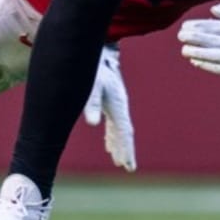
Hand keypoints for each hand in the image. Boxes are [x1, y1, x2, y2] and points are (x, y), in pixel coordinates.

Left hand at [82, 44, 136, 170]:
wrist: (98, 54)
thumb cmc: (95, 70)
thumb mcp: (92, 87)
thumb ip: (92, 104)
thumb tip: (92, 123)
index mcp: (118, 105)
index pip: (125, 132)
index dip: (127, 148)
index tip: (128, 165)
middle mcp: (119, 106)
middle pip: (125, 132)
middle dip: (126, 149)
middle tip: (128, 166)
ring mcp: (115, 104)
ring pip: (119, 128)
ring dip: (119, 143)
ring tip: (119, 160)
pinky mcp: (109, 101)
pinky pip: (114, 122)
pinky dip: (112, 134)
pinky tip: (108, 143)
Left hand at [178, 3, 219, 79]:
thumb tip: (213, 10)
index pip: (215, 27)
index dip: (198, 26)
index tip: (184, 26)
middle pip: (213, 41)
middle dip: (195, 38)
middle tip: (180, 36)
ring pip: (215, 56)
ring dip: (198, 53)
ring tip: (184, 50)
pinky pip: (219, 69)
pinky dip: (206, 65)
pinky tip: (194, 61)